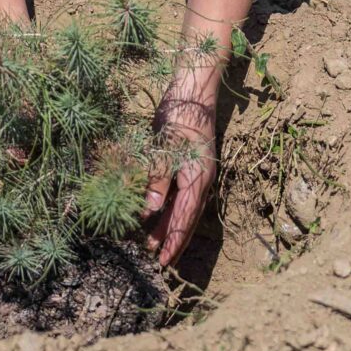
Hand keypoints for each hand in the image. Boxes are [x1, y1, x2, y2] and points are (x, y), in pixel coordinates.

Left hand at [140, 80, 219, 267]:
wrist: (194, 90)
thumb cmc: (180, 115)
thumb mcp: (165, 147)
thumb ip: (157, 179)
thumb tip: (149, 210)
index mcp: (198, 178)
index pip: (185, 217)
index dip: (174, 240)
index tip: (163, 260)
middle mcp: (201, 179)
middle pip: (187, 217)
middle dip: (172, 238)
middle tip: (156, 259)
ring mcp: (196, 172)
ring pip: (183, 206)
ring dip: (169, 224)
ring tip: (151, 241)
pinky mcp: (188, 164)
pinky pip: (179, 193)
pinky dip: (169, 206)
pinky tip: (156, 213)